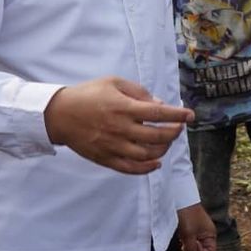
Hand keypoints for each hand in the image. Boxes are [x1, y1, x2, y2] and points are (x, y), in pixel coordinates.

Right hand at [44, 76, 193, 173]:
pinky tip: (155, 162)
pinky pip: (131, 168)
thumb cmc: (88, 94)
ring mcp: (113, 146)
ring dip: (163, 149)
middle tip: (179, 127)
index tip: (190, 115)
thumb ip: (138, 92)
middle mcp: (121, 128)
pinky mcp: (106, 158)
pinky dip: (147, 168)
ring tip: (167, 142)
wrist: (60, 115)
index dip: (177, 115)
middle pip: (157, 136)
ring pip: (147, 154)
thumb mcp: (113, 82)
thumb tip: (159, 103)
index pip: (158, 113)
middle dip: (174, 132)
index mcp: (124, 107)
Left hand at [177, 203, 216, 250]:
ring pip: (193, 249)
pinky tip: (178, 238)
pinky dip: (182, 243)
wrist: (177, 198)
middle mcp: (206, 235)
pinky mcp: (188, 230)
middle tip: (184, 245)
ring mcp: (197, 233)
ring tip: (180, 241)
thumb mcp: (189, 235)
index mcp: (210, 235)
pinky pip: (187, 243)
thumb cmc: (187, 214)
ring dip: (186, 248)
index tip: (192, 246)